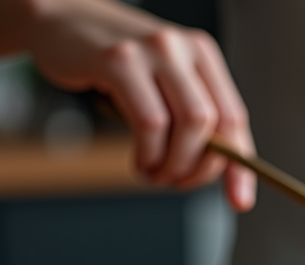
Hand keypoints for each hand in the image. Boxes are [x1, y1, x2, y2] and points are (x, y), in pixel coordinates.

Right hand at [16, 0, 255, 210]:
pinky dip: (147, 154)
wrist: (61, 20)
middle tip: (176, 182)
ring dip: (172, 165)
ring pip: (187, 125)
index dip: (239, 165)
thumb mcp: (165, 86)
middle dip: (199, 168)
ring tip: (153, 174)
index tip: (238, 200)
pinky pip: (149, 122)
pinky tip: (139, 162)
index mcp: (204, 55)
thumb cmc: (118, 64)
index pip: (235, 117)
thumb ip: (199, 127)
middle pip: (213, 124)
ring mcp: (153, 51)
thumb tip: (238, 192)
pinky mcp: (118, 60)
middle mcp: (184, 48)